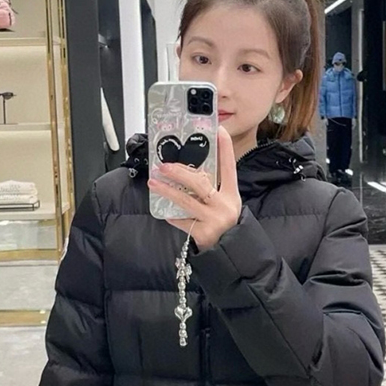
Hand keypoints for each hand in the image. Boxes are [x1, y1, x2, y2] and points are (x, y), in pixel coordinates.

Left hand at [148, 126, 240, 251]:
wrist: (230, 254)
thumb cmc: (224, 226)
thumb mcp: (225, 206)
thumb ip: (212, 190)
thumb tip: (188, 172)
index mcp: (232, 196)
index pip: (229, 168)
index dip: (225, 149)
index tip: (218, 131)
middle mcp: (224, 206)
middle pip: (201, 182)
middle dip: (180, 172)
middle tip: (163, 165)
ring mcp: (213, 220)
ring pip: (186, 200)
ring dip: (167, 190)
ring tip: (153, 183)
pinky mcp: (202, 233)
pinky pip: (181, 220)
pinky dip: (171, 214)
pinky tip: (163, 210)